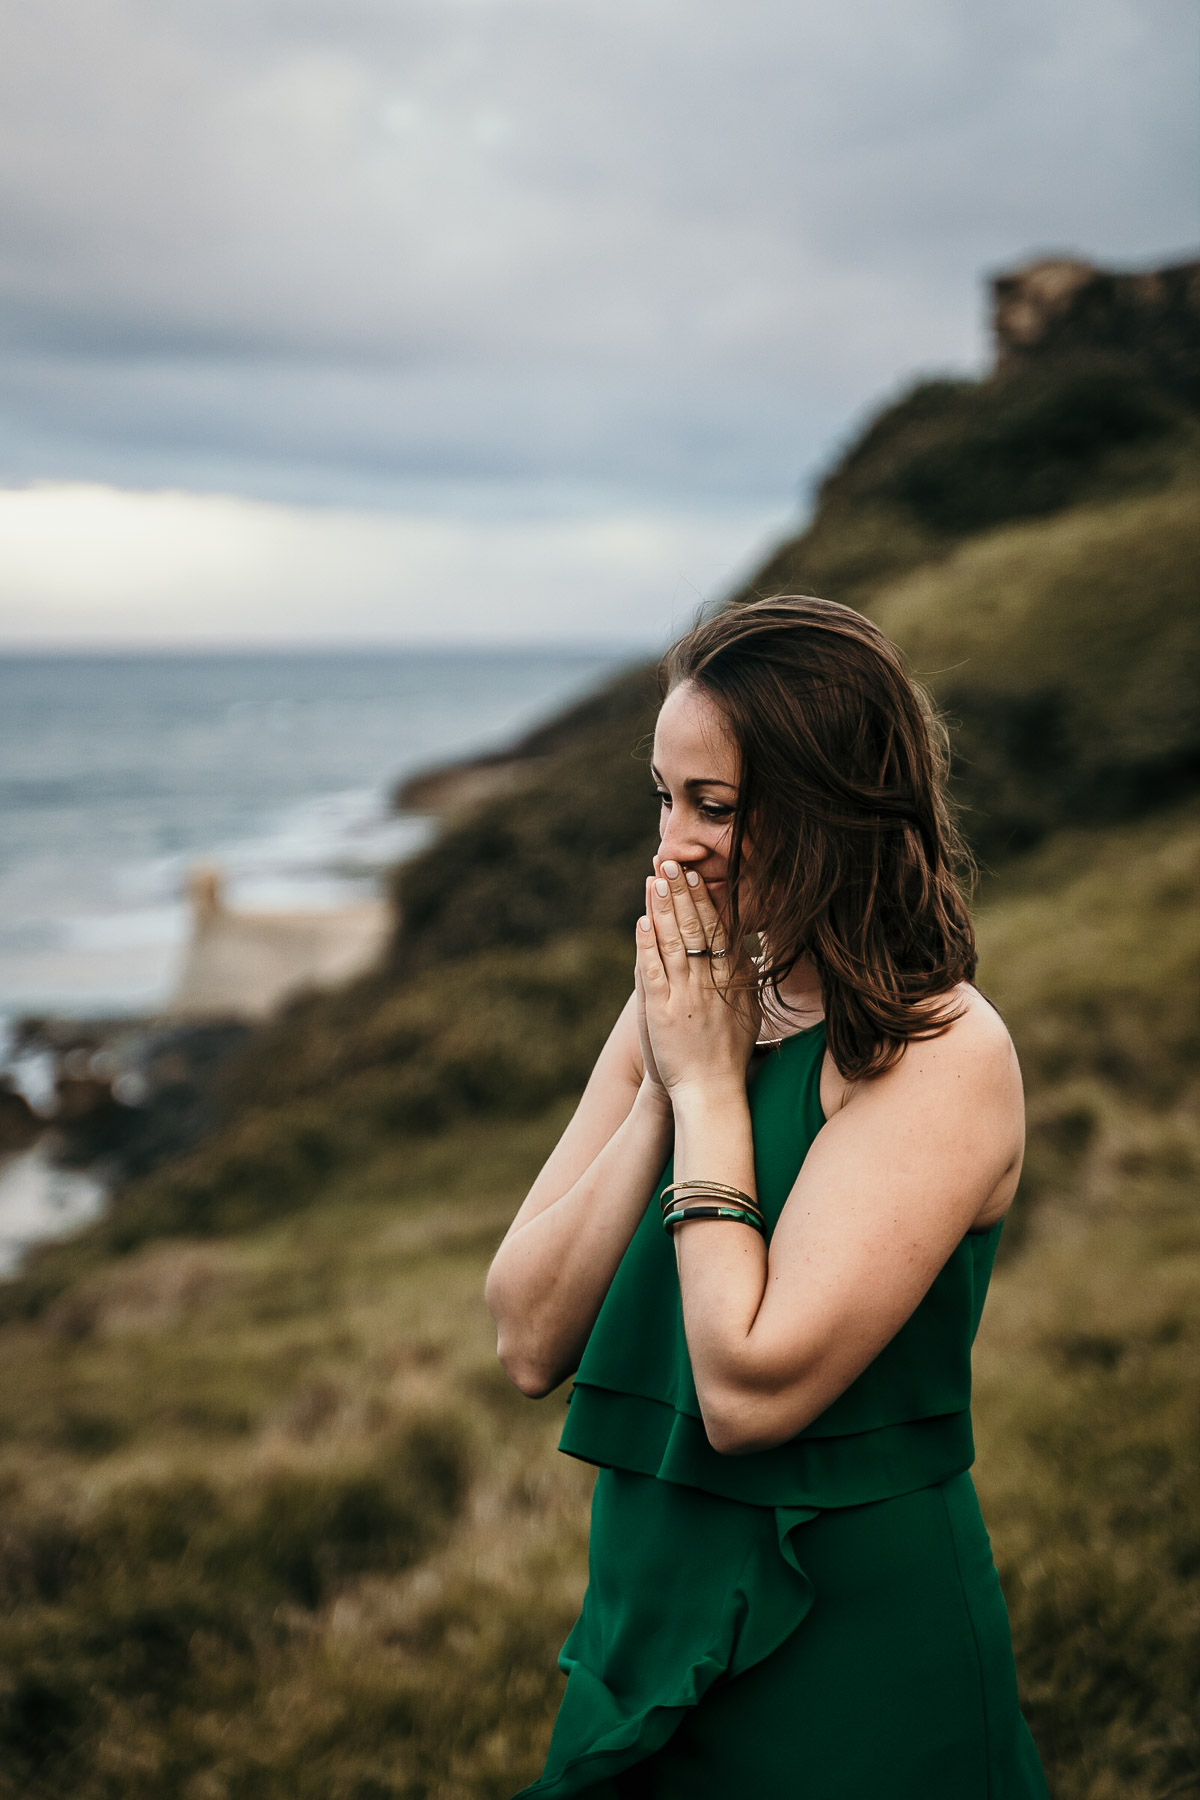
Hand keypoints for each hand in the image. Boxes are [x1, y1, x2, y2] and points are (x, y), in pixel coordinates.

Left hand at [635, 862, 759, 1099]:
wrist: (711, 1091)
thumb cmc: (729, 1053)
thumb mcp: (749, 1011)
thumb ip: (745, 978)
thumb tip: (745, 949)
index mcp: (731, 981)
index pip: (718, 931)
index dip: (706, 901)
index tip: (698, 876)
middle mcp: (709, 983)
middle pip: (695, 928)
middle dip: (682, 894)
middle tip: (671, 864)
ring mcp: (684, 996)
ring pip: (672, 943)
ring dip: (662, 909)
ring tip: (655, 880)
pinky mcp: (660, 1012)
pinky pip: (653, 972)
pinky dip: (647, 946)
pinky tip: (642, 922)